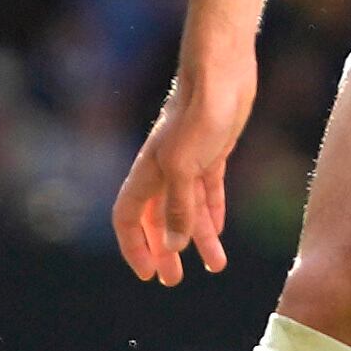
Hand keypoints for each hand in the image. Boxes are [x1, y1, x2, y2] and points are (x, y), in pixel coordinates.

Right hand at [112, 56, 254, 285]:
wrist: (222, 69)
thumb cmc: (199, 111)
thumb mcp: (187, 165)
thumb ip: (179, 206)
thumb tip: (174, 245)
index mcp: (148, 172)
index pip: (128, 218)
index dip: (134, 247)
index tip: (149, 274)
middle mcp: (164, 169)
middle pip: (156, 219)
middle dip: (164, 251)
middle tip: (174, 280)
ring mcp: (188, 160)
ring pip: (187, 209)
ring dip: (197, 238)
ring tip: (215, 266)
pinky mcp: (212, 151)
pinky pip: (207, 191)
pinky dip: (212, 214)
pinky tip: (219, 232)